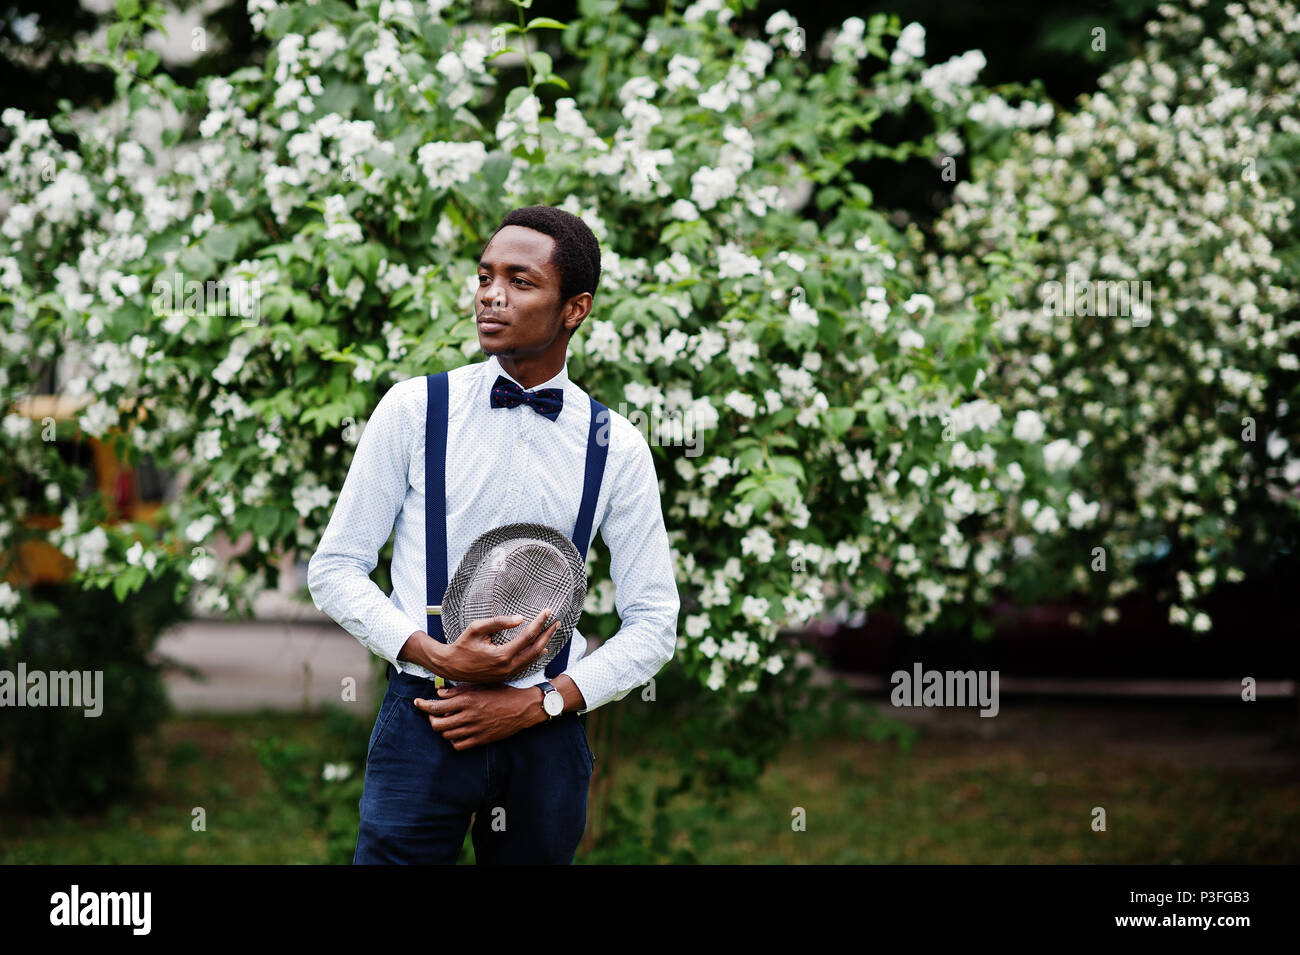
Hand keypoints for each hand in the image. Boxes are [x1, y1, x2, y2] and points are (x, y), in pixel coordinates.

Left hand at [414, 684, 541, 749]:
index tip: (418, 703)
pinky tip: (457, 732)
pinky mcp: (481, 740)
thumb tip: (439, 693)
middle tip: (433, 714)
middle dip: (431, 719)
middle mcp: (468, 716)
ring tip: (446, 722)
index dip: (423, 705)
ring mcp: (474, 730)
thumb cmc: (502, 692)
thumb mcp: (480, 685)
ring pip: (446, 735)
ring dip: (442, 729)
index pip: (435, 706)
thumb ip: (458, 690)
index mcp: (466, 701)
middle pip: (437, 724)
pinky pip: (458, 745)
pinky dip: (453, 740)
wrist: (522, 708)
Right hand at [432, 609, 560, 683]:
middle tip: (556, 622)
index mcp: (502, 655)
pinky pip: (525, 665)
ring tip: (550, 632)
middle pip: (536, 649)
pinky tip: (541, 649)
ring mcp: (507, 674)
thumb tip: (520, 618)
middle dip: (547, 634)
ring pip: (532, 659)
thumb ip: (498, 622)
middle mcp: (508, 667)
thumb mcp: (477, 628)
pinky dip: (534, 655)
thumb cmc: (462, 645)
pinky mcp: (505, 676)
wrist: (451, 666)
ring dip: (543, 644)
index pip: (528, 636)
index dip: (539, 622)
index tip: (548, 611)